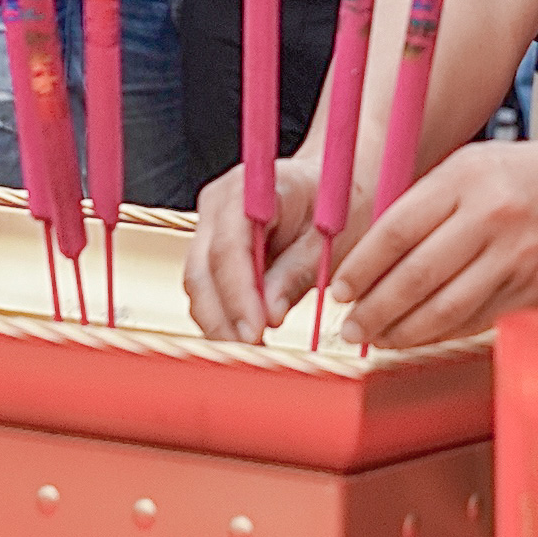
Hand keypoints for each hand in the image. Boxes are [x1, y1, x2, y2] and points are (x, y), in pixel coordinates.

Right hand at [185, 153, 324, 341]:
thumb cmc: (339, 203)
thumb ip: (297, 272)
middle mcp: (219, 202)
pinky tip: (246, 338)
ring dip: (219, 321)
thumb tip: (269, 316)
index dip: (237, 293)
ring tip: (251, 352)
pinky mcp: (211, 247)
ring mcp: (210, 224)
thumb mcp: (330, 237)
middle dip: (222, 316)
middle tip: (250, 352)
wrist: (336, 184)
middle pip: (201, 269)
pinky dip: (222, 315)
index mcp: (251, 187)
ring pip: (198, 283)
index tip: (255, 331)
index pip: (229, 246)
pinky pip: (207, 287)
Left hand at [329, 137, 537, 350]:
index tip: (339, 291)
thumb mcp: (468, 167)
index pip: (397, 229)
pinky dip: (443, 333)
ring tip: (379, 338)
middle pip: (418, 275)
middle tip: (350, 327)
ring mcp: (519, 254)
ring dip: (404, 332)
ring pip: (448, 307)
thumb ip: (422, 205)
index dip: (362, 267)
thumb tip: (365, 261)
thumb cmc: (518, 176)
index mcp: (466, 177)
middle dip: (375, 309)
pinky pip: (479, 319)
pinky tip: (420, 335)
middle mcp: (493, 214)